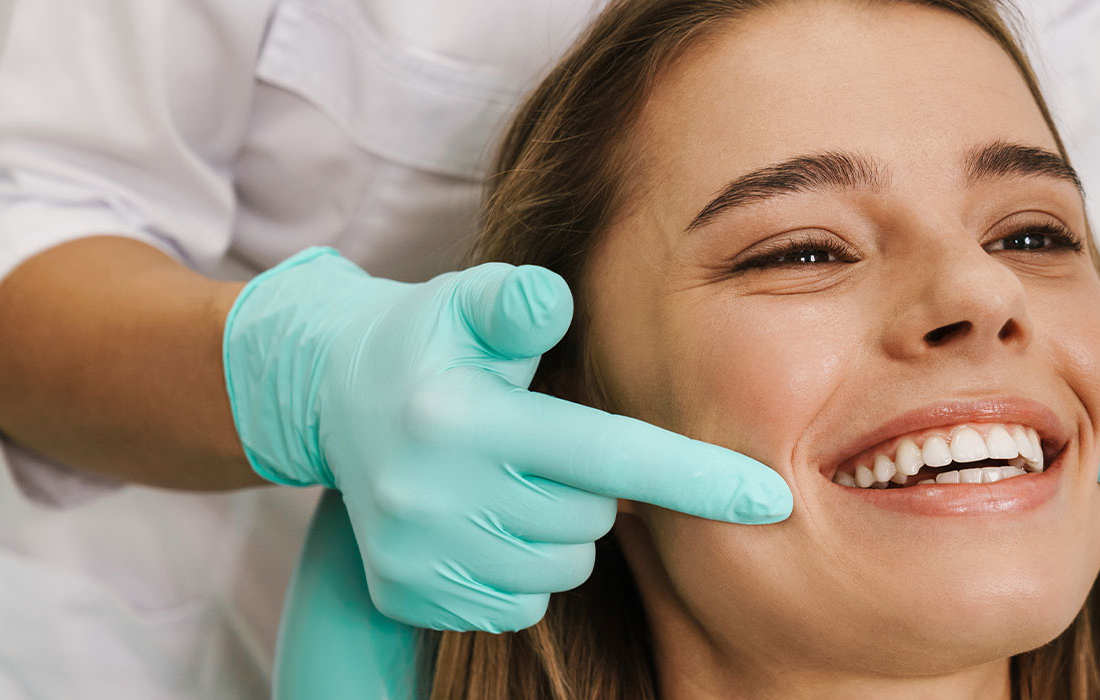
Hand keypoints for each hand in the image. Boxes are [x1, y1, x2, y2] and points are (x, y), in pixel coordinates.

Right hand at [223, 248, 791, 631]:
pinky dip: (520, 570)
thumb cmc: (431, 339)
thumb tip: (554, 298)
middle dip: (593, 485)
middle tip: (546, 440)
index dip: (695, 478)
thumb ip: (518, 301)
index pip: (606, 456)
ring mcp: (418, 556)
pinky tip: (485, 519)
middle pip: (589, 518)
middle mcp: (433, 497)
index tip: (772, 499)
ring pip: (561, 569)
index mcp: (461, 420)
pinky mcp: (407, 596)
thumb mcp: (467, 301)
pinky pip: (517, 606)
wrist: (327, 395)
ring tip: (512, 477)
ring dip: (558, 529)